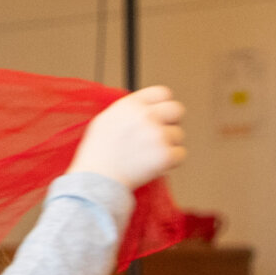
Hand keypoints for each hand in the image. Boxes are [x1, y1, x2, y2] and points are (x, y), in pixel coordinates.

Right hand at [70, 85, 186, 188]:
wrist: (95, 181)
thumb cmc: (96, 156)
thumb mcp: (104, 121)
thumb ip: (128, 111)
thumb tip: (145, 108)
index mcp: (130, 105)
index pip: (162, 93)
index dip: (162, 105)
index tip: (160, 115)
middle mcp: (145, 116)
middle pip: (177, 110)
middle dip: (171, 122)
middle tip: (159, 135)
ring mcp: (157, 136)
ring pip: (178, 134)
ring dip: (168, 145)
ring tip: (147, 156)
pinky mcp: (165, 155)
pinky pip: (180, 154)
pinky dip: (170, 161)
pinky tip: (153, 165)